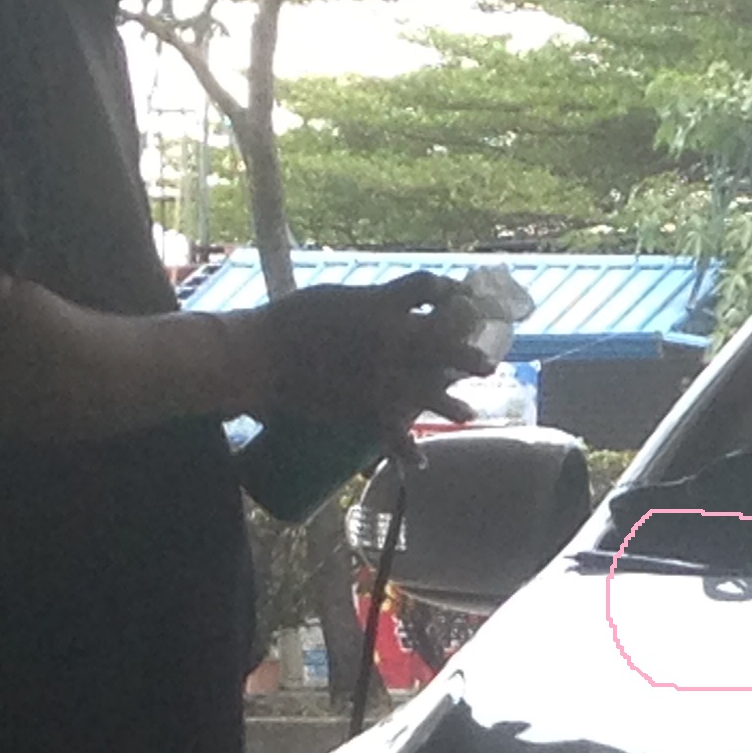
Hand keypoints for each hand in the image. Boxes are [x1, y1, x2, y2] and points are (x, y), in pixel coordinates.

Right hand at [247, 273, 495, 442]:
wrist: (263, 355)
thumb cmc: (288, 320)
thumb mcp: (333, 298)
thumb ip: (367, 303)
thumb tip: (384, 306)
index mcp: (382, 304)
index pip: (429, 289)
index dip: (450, 291)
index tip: (461, 298)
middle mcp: (394, 340)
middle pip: (447, 344)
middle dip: (470, 356)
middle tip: (489, 365)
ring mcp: (386, 378)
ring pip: (434, 393)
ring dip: (453, 406)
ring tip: (469, 412)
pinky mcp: (370, 410)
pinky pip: (398, 436)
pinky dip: (409, 453)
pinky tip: (421, 464)